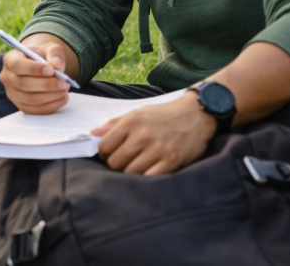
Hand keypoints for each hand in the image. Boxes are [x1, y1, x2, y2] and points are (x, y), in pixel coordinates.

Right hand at [0, 35, 73, 113]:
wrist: (40, 68)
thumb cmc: (43, 57)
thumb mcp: (49, 48)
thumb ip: (55, 53)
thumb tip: (57, 65)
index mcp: (10, 59)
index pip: (17, 65)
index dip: (34, 69)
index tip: (52, 70)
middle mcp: (7, 77)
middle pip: (24, 84)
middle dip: (47, 84)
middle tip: (65, 82)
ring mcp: (12, 94)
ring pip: (31, 99)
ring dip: (52, 96)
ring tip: (65, 88)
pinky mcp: (21, 106)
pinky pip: (36, 110)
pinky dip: (52, 105)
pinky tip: (63, 98)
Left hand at [91, 91, 216, 174]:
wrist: (196, 115)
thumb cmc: (163, 115)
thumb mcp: (138, 113)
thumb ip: (114, 124)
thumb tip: (93, 133)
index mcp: (131, 122)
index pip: (104, 146)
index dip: (104, 153)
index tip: (110, 153)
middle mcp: (142, 135)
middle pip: (115, 162)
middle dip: (116, 164)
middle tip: (124, 161)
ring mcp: (157, 150)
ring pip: (130, 172)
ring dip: (131, 172)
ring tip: (137, 165)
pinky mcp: (172, 162)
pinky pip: (149, 178)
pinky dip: (146, 177)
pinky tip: (148, 171)